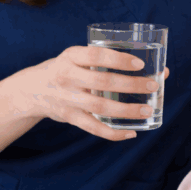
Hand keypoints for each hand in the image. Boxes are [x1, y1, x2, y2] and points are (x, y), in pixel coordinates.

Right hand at [22, 45, 169, 141]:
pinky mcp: (69, 117)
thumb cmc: (67, 69)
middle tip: (153, 85)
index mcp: (70, 56)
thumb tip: (158, 69)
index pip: (95, 56)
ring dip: (126, 110)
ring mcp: (67, 99)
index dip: (118, 60)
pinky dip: (113, 133)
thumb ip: (107, 61)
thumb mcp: (78, 58)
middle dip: (131, 85)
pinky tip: (131, 132)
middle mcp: (66, 77)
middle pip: (102, 83)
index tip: (140, 64)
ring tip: (147, 110)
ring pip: (99, 107)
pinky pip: (92, 128)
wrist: (32, 90)